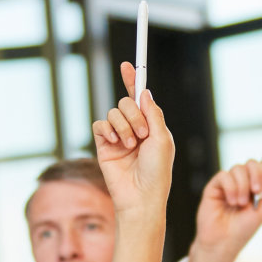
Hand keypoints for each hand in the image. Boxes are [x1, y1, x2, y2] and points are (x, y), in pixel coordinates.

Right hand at [92, 61, 173, 220]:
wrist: (140, 197)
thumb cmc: (157, 172)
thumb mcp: (162, 139)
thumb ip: (153, 113)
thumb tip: (144, 92)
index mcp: (151, 126)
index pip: (140, 98)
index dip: (134, 80)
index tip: (129, 64)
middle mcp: (134, 128)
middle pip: (125, 102)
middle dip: (134, 114)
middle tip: (141, 134)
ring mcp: (118, 137)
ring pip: (113, 113)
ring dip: (123, 126)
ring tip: (130, 144)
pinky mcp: (103, 146)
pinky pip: (100, 125)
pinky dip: (107, 131)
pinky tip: (115, 143)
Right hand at [186, 160, 261, 261]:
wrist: (223, 243)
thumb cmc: (241, 231)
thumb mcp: (261, 211)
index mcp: (253, 189)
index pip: (260, 168)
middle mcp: (241, 184)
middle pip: (250, 164)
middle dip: (255, 174)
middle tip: (256, 191)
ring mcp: (227, 185)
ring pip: (237, 169)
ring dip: (242, 186)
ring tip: (240, 203)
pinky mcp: (214, 187)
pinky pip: (223, 175)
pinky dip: (230, 187)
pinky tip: (231, 201)